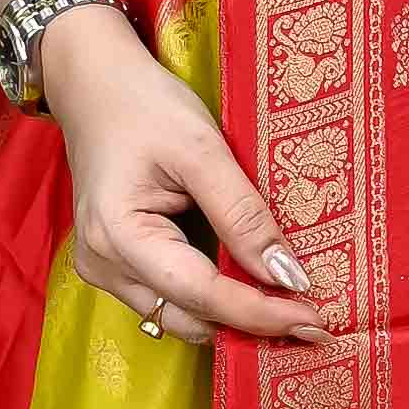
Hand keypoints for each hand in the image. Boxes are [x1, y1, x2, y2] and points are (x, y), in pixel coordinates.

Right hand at [38, 7, 330, 350]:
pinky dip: (211, 298)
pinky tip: (250, 285)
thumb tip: (287, 276)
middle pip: (191, 316)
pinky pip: (170, 298)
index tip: (314, 320)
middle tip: (313, 320)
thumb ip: (243, 213)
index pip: (202, 294)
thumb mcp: (202, 149)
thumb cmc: (143, 105)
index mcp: (119, 236)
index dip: (260, 312)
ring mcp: (105, 269)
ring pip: (180, 315)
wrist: (94, 85)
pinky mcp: (115, 265)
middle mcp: (104, 265)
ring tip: (288, 305)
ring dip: (232, 315)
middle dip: (250, 323)